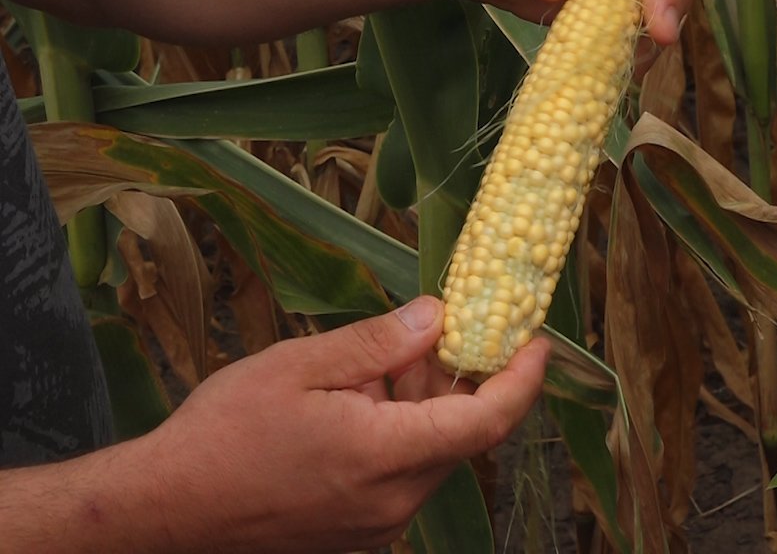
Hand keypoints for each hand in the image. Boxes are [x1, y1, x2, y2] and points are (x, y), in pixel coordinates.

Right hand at [133, 297, 548, 552]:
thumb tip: (438, 317)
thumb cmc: (222, 435)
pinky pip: (403, 476)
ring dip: (425, 406)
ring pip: (431, 454)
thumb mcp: (300, 367)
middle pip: (460, 436)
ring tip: (388, 360)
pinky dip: (401, 433)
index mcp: (384, 458)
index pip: (486, 422)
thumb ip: (378, 343)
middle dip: (463, 380)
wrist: (165, 511)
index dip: (522, 380)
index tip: (537, 341)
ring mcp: (377, 524)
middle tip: (447, 330)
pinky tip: (365, 400)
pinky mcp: (359, 531)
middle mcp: (393, 502)